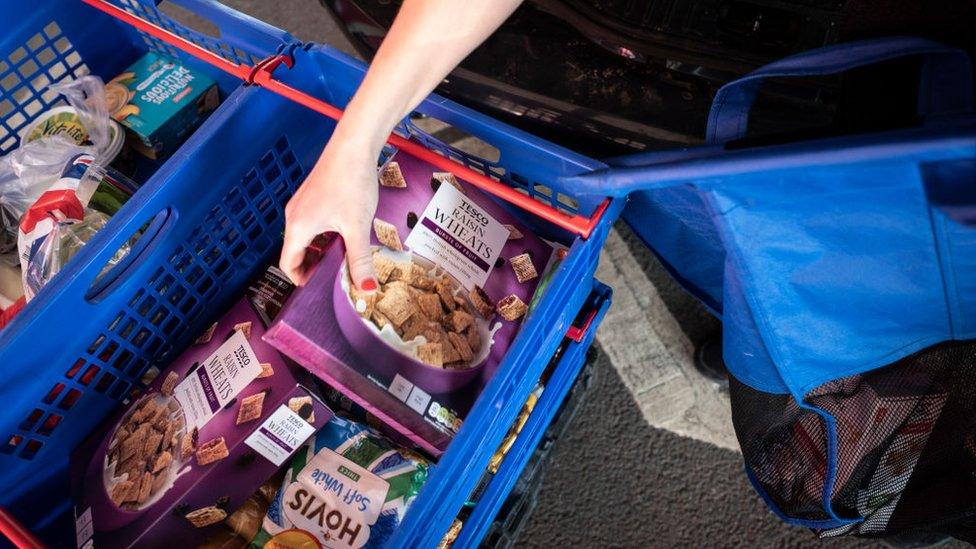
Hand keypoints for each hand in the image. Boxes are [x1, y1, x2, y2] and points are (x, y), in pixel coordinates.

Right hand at [279, 140, 377, 289]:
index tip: (316, 288)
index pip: (287, 263)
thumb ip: (360, 260)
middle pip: (295, 251)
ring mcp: (301, 203)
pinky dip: (322, 235)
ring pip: (304, 237)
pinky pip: (310, 223)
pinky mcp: (311, 195)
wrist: (353, 145)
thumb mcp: (357, 226)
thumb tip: (366, 288)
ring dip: (318, 251)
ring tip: (341, 257)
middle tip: (332, 276)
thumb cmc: (351, 180)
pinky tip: (343, 233)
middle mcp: (294, 215)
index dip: (300, 279)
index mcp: (298, 226)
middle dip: (311, 267)